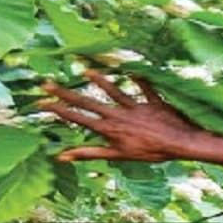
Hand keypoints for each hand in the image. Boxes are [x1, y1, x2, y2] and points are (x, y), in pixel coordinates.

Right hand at [40, 70, 217, 162]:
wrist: (180, 145)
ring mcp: (135, 106)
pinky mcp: (152, 100)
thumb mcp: (117, 157)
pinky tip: (131, 65)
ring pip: (112, 90)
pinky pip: (144, 85)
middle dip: (66, 93)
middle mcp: (118, 116)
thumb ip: (89, 153)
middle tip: (47, 83)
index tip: (42, 101)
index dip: (59, 110)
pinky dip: (138, 76)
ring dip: (97, 80)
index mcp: (109, 130)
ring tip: (84, 70)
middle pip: (88, 103)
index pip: (78, 118)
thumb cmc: (150, 154)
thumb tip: (61, 156)